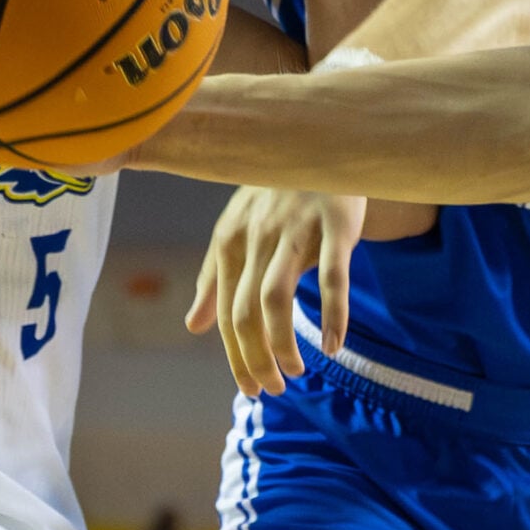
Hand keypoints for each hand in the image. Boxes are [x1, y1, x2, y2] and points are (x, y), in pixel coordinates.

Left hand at [187, 186, 365, 396]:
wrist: (323, 141)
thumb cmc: (276, 194)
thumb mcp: (238, 229)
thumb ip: (214, 278)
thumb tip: (193, 326)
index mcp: (230, 239)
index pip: (226, 313)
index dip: (236, 356)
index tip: (250, 387)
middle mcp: (257, 235)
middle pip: (247, 312)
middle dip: (256, 359)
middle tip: (273, 388)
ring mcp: (297, 229)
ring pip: (277, 298)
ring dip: (282, 344)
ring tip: (296, 372)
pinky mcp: (337, 224)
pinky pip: (332, 277)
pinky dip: (332, 315)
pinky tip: (333, 346)